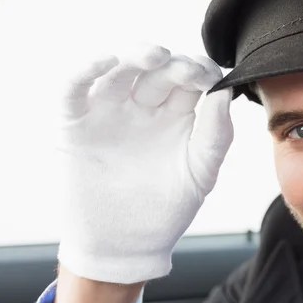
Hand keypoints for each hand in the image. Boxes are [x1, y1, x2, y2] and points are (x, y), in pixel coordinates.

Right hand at [55, 44, 232, 283]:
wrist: (126, 246)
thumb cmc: (168, 209)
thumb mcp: (201, 172)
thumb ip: (216, 134)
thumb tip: (227, 92)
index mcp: (176, 115)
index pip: (189, 80)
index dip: (200, 71)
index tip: (211, 76)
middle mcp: (144, 107)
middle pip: (158, 71)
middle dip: (174, 65)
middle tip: (187, 70)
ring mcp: (109, 112)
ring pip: (120, 71)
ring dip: (135, 56)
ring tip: (154, 56)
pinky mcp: (76, 124)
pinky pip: (75, 89)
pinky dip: (86, 71)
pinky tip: (106, 62)